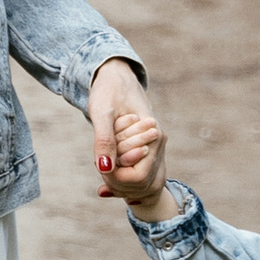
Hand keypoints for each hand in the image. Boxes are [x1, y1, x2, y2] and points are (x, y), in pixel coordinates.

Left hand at [88, 58, 165, 207]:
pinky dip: (122, 176)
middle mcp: (159, 144)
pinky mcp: (147, 148)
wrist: (115, 75)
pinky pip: (139, 172)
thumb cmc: (108, 90)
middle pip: (141, 183)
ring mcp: (155, 147)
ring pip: (141, 182)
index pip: (139, 177)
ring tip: (103, 163)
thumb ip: (104, 140)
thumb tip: (104, 168)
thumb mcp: (101, 113)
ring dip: (119, 180)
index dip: (117, 178)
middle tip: (100, 163)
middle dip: (117, 180)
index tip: (100, 165)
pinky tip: (107, 170)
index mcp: (153, 136)